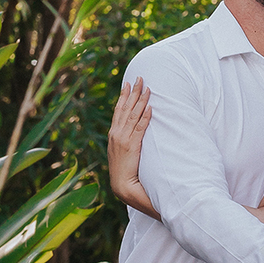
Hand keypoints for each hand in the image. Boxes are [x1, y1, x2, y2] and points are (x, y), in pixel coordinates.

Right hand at [108, 79, 150, 204]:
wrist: (121, 184)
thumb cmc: (122, 169)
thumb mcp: (120, 151)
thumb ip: (124, 138)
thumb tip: (130, 130)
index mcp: (113, 133)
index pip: (119, 110)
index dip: (123, 96)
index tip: (127, 83)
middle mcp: (117, 133)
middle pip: (126, 108)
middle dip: (133, 92)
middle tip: (139, 78)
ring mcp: (124, 138)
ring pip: (133, 115)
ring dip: (141, 100)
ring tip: (147, 88)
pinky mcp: (132, 145)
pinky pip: (140, 128)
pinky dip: (145, 117)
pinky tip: (150, 108)